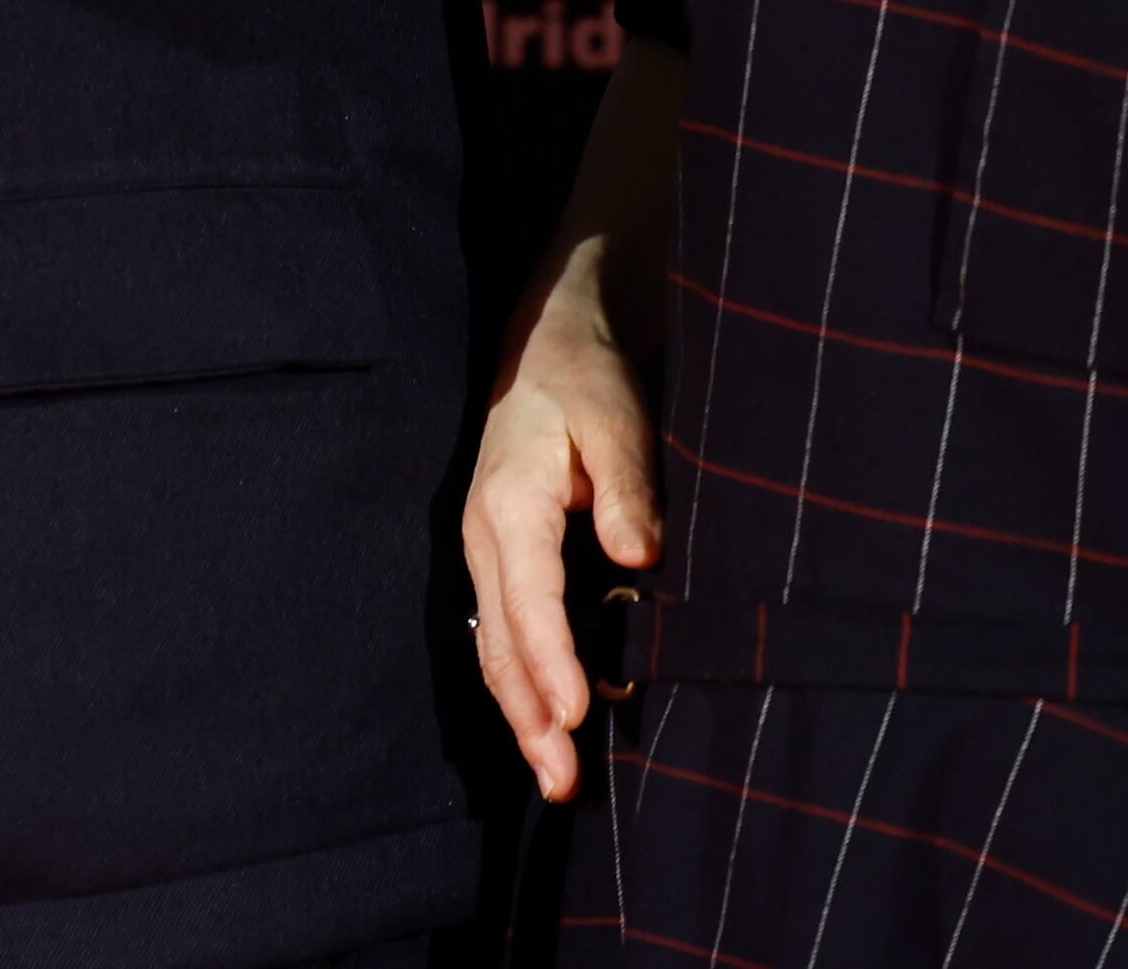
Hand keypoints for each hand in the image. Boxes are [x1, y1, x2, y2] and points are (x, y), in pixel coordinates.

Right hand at [460, 271, 660, 803]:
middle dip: (529, 716)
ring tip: (557, 778)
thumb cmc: (585, 379)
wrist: (546, 345)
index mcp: (511, 503)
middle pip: (500, 640)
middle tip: (562, 783)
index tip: (577, 715)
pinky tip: (554, 723)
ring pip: (496, 646)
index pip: (529, 596)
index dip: (552, 660)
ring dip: (523, 713)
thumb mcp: (616, 418)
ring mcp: (488, 551)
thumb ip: (629, 486)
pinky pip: (505, 633)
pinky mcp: (504, 559)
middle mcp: (486, 536)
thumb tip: (641, 556)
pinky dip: (526, 684)